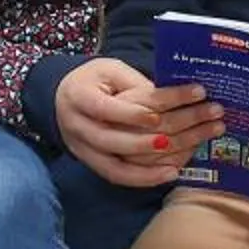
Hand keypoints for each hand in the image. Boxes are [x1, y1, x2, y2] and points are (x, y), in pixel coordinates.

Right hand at [56, 58, 223, 187]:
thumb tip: (171, 96)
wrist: (61, 99)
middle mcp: (78, 128)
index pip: (105, 109)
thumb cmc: (93, 80)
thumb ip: (135, 83)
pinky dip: (146, 178)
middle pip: (114, 140)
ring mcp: (84, 150)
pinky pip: (119, 177)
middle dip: (152, 140)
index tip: (159, 115)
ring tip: (187, 154)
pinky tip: (173, 172)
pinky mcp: (93, 164)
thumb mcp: (110, 70)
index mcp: (79, 97)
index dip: (131, 115)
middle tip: (187, 132)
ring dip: (154, 164)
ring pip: (118, 165)